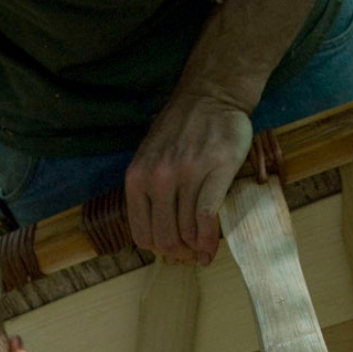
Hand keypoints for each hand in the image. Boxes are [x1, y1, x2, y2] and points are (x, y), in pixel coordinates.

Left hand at [125, 90, 251, 266]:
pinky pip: (207, 217)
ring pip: (187, 231)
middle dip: (178, 254)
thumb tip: (157, 234)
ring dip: (196, 249)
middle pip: (164, 238)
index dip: (157, 249)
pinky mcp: (215, 170)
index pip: (141, 234)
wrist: (211, 95)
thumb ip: (148, 192)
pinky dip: (209, 240)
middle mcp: (158, 178)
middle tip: (189, 256)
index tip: (171, 253)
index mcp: (137, 178)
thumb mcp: (150, 159)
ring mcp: (186, 174)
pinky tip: (210, 249)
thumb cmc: (181, 130)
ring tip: (202, 252)